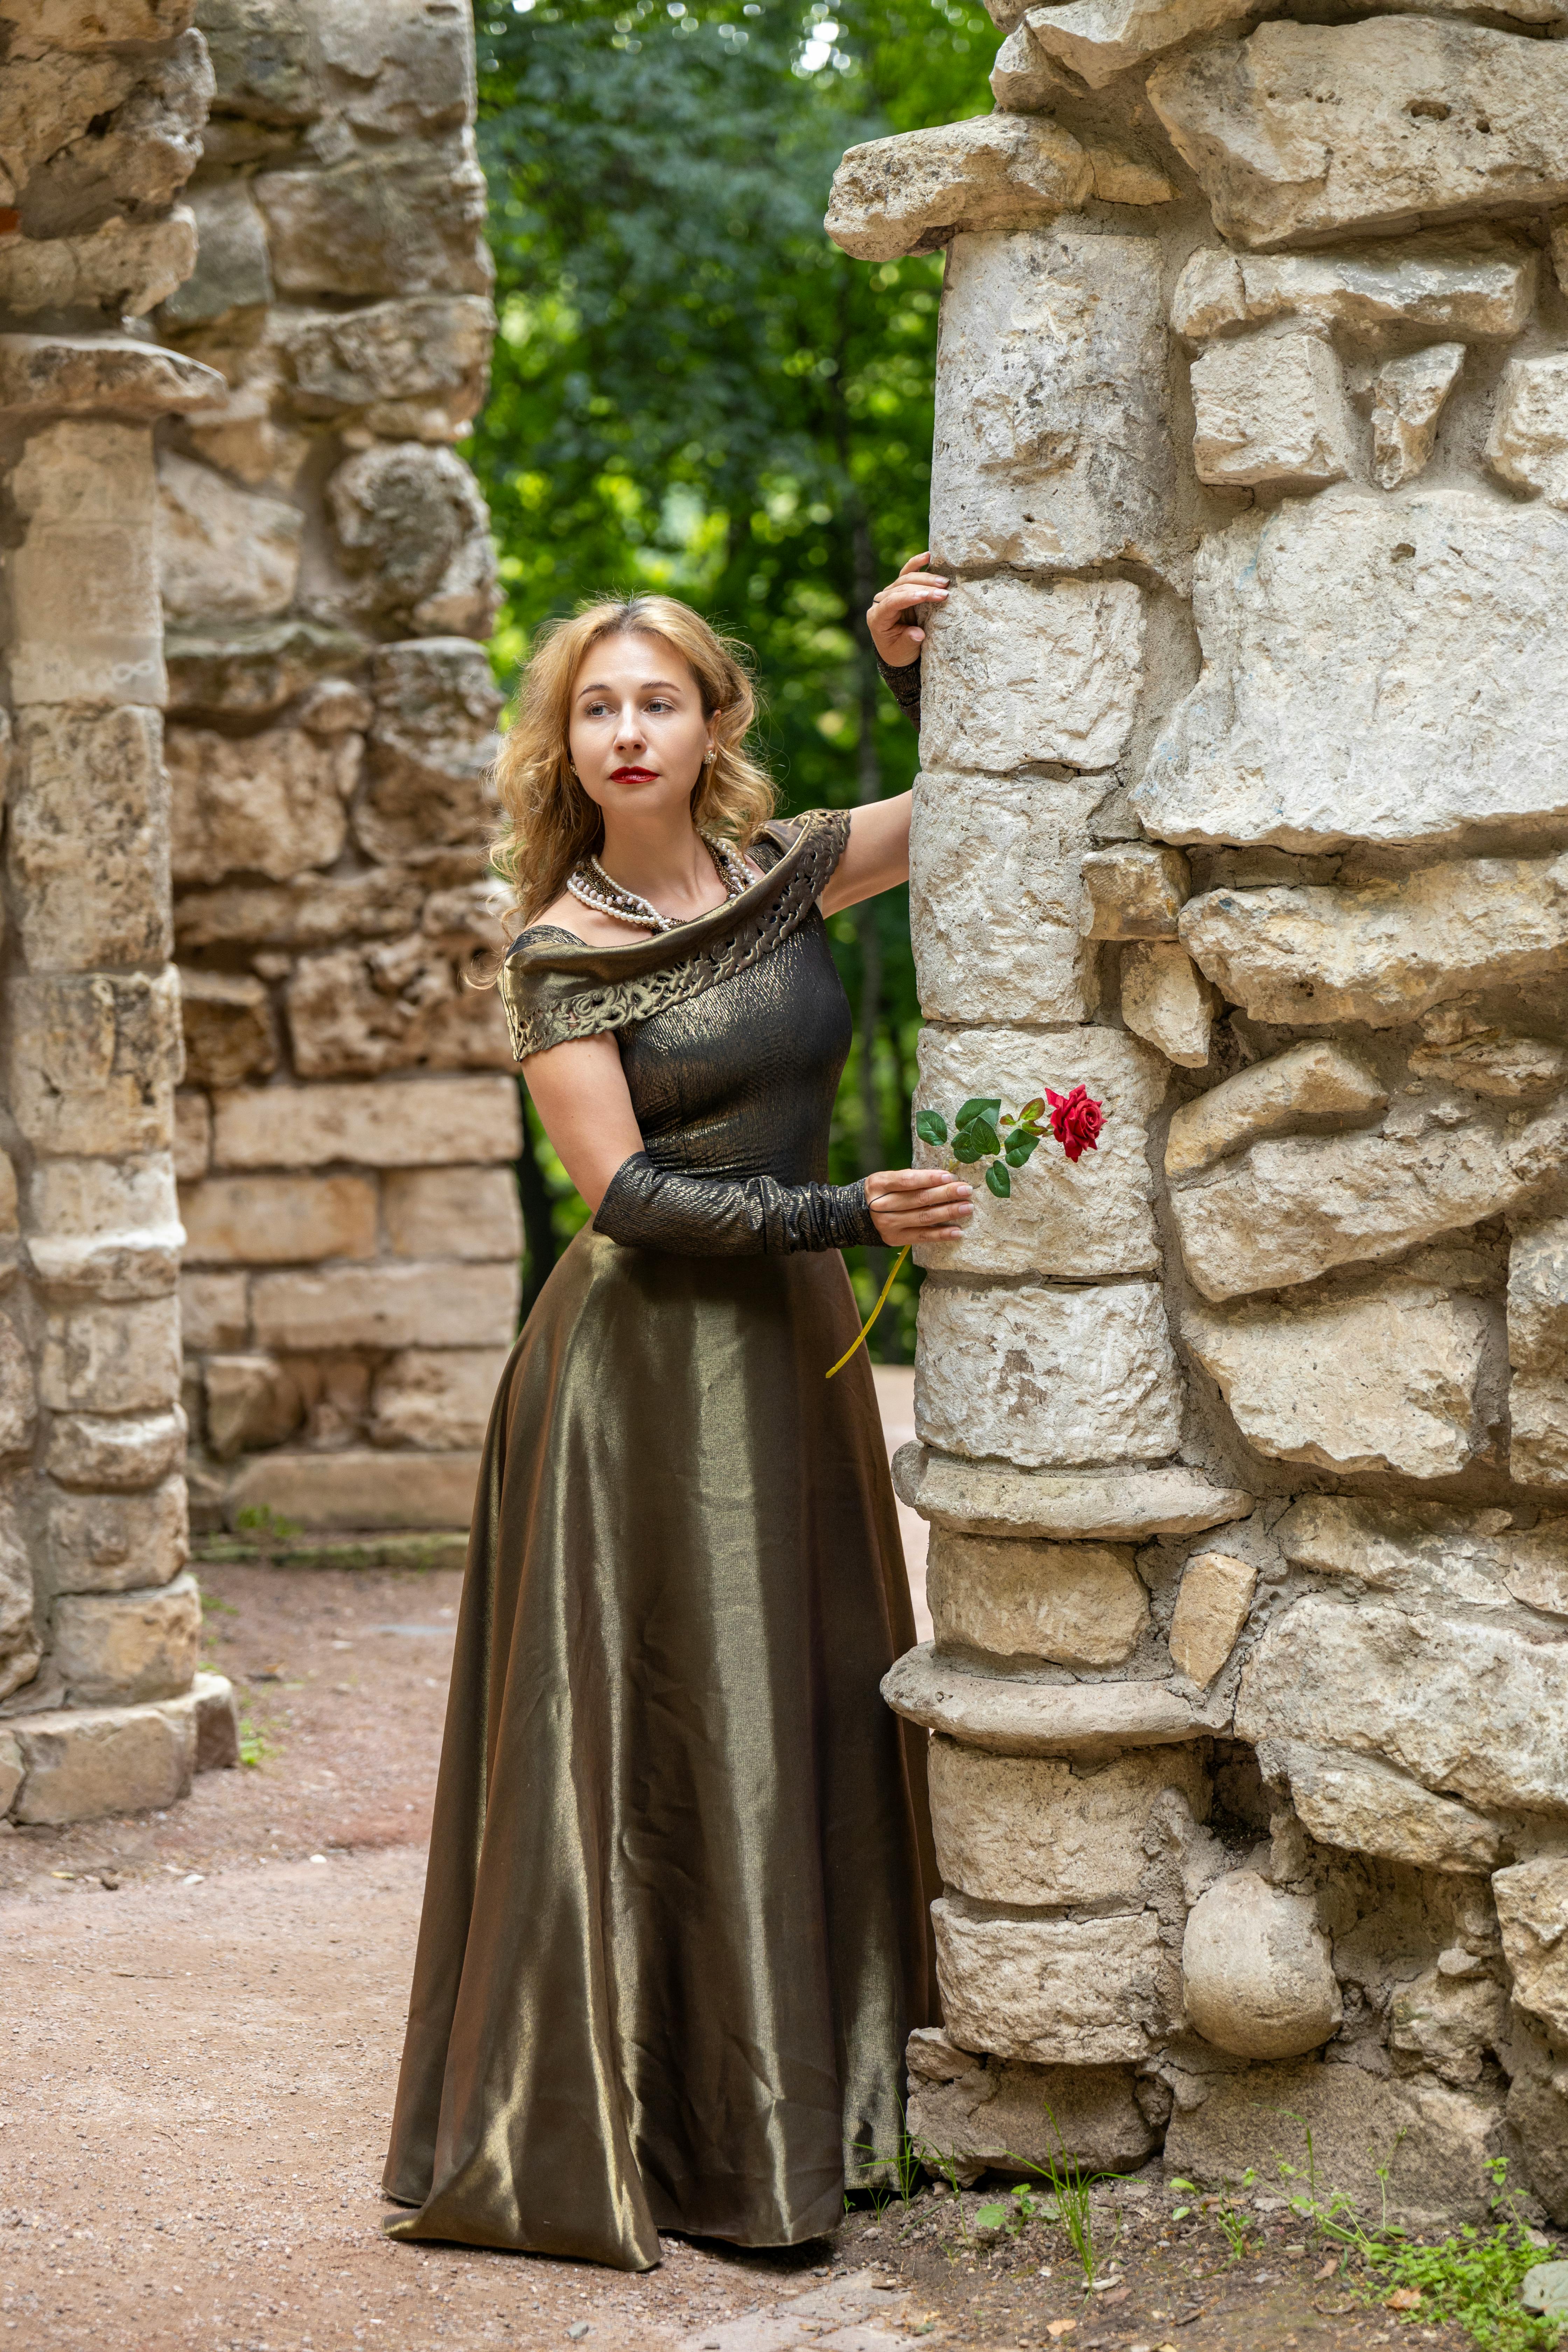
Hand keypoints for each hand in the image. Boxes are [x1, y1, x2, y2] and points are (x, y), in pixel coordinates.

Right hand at [866, 1167, 972, 1245]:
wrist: (859, 1216)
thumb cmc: (884, 1192)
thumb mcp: (889, 1179)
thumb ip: (912, 1178)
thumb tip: (947, 1178)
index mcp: (879, 1184)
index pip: (907, 1180)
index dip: (929, 1178)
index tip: (950, 1176)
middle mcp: (881, 1205)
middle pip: (918, 1199)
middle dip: (945, 1194)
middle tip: (966, 1190)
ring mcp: (887, 1224)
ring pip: (923, 1218)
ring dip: (948, 1212)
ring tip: (967, 1207)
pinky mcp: (895, 1239)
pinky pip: (922, 1237)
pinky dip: (941, 1234)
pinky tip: (957, 1231)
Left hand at [867, 550, 948, 668]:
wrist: (896, 649)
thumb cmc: (899, 652)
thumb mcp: (903, 651)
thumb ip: (908, 641)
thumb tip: (918, 634)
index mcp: (877, 618)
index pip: (892, 602)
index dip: (908, 597)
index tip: (926, 596)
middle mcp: (881, 602)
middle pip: (901, 588)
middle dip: (924, 588)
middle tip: (944, 592)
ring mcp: (890, 592)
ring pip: (906, 578)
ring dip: (926, 578)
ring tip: (944, 582)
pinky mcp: (900, 588)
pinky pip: (907, 572)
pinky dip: (917, 563)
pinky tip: (928, 556)